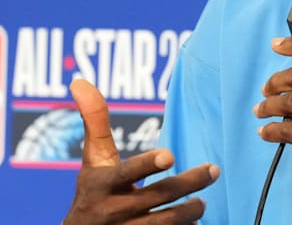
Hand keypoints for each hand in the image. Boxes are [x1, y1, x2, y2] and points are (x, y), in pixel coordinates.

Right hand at [63, 79, 219, 224]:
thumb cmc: (93, 191)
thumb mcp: (93, 161)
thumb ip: (94, 122)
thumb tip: (79, 80)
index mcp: (99, 185)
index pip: (126, 173)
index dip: (147, 165)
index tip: (169, 155)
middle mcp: (111, 211)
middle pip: (158, 196)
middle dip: (189, 183)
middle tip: (212, 170)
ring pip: (166, 223)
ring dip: (190, 212)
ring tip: (201, 203)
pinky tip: (193, 224)